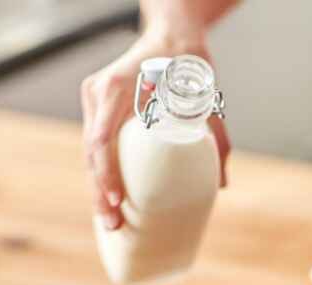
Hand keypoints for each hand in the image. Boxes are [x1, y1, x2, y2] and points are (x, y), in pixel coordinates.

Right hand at [81, 29, 229, 229]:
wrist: (172, 34)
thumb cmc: (188, 63)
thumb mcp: (205, 99)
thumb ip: (215, 140)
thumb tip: (221, 184)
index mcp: (117, 88)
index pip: (101, 139)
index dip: (105, 173)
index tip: (116, 199)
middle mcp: (98, 93)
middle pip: (91, 152)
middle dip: (99, 192)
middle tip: (113, 224)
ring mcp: (94, 100)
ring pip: (90, 152)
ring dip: (97, 186)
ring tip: (109, 220)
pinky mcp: (97, 107)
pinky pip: (95, 144)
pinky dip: (100, 171)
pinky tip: (107, 197)